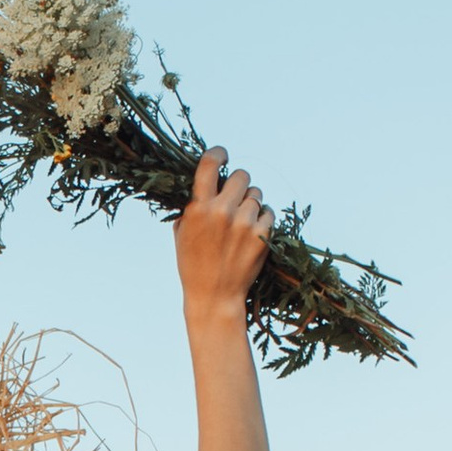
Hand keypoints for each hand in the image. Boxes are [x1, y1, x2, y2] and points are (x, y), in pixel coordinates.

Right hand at [174, 148, 272, 326]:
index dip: (218, 153)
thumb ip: (192, 206)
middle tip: (234, 196)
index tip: (223, 155)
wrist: (214, 297)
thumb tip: (206, 182)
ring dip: (251, 202)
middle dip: (238, 183)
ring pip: (256, 194)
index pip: (210, 164)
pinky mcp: (263, 236)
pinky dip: (262, 219)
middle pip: (241, 175)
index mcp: (198, 208)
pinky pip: (268, 213)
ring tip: (242, 220)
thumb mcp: (182, 233)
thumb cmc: (193, 264)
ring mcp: (245, 224)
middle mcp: (223, 212)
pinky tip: (252, 232)